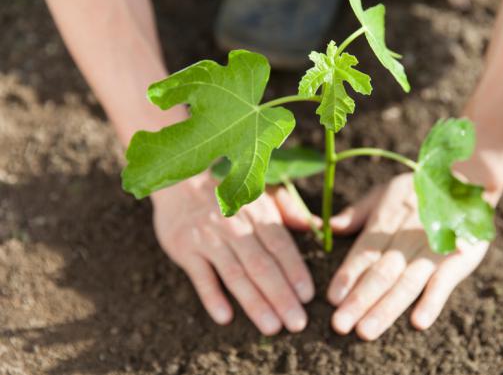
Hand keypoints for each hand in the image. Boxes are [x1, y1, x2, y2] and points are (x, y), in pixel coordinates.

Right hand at [151, 171, 314, 334]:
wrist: (180, 181)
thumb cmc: (229, 193)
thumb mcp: (261, 193)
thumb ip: (289, 211)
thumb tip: (317, 226)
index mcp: (258, 213)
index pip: (280, 246)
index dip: (295, 271)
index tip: (308, 297)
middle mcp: (235, 226)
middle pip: (261, 265)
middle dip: (281, 296)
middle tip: (297, 323)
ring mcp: (209, 238)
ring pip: (235, 274)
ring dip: (254, 303)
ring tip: (271, 327)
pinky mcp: (185, 248)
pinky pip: (200, 276)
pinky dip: (212, 296)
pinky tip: (225, 317)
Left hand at [327, 173, 495, 340]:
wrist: (469, 180)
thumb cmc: (418, 191)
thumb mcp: (384, 192)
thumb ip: (357, 213)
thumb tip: (328, 227)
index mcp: (386, 220)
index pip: (364, 252)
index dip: (348, 275)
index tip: (331, 298)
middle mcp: (407, 237)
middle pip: (381, 272)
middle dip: (360, 300)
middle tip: (340, 325)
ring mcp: (434, 250)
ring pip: (407, 283)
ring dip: (386, 308)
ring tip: (366, 331)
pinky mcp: (459, 259)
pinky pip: (445, 282)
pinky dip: (433, 302)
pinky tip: (419, 322)